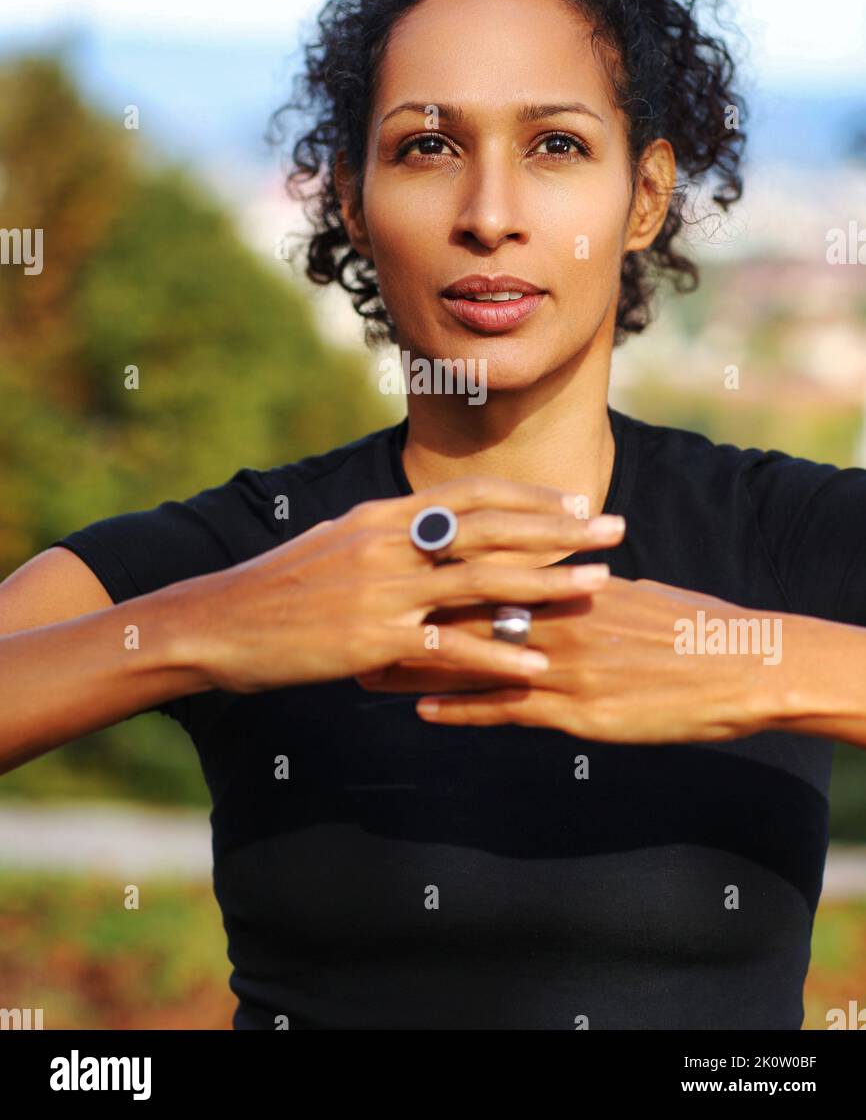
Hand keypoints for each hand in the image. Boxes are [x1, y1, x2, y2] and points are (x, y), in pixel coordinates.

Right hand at [176, 476, 619, 693]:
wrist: (219, 622)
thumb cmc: (276, 586)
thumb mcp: (334, 544)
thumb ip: (386, 534)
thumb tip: (425, 526)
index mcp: (383, 516)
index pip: (471, 496)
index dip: (529, 497)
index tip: (576, 499)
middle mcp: (391, 543)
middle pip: (492, 529)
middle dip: (560, 528)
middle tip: (615, 528)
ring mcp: (384, 590)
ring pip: (483, 580)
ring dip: (549, 583)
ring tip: (600, 585)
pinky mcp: (375, 640)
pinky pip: (450, 647)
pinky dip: (499, 656)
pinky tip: (540, 665)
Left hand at [358, 577, 787, 743]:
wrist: (736, 665)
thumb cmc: (686, 625)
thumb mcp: (627, 592)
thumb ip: (579, 585)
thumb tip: (551, 574)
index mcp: (565, 581)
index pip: (483, 568)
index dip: (429, 572)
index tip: (383, 571)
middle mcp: (554, 615)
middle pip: (460, 613)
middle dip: (402, 619)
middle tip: (349, 623)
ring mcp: (562, 662)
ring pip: (472, 662)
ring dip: (414, 671)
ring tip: (363, 676)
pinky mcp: (577, 709)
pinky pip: (507, 709)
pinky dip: (464, 709)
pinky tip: (425, 714)